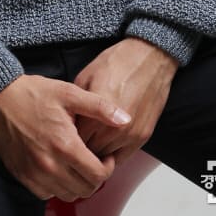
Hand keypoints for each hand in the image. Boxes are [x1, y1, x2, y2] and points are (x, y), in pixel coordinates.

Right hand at [0, 73, 131, 201]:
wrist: (0, 99)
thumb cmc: (33, 94)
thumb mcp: (70, 93)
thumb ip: (100, 107)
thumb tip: (125, 118)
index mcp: (65, 145)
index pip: (98, 175)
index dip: (108, 167)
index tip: (105, 156)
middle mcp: (50, 165)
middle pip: (85, 189)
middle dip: (95, 177)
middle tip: (93, 160)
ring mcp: (34, 174)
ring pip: (67, 195)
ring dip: (77, 183)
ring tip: (77, 162)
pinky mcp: (23, 177)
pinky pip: (47, 194)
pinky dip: (57, 186)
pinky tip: (58, 166)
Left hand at [73, 37, 178, 166]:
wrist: (149, 57)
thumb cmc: (117, 62)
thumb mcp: (86, 77)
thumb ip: (76, 104)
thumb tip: (68, 121)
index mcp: (95, 116)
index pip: (75, 142)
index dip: (68, 139)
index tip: (66, 135)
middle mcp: (113, 130)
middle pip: (89, 154)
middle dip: (81, 148)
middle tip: (78, 139)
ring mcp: (130, 136)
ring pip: (106, 158)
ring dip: (98, 152)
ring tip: (92, 140)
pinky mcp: (143, 137)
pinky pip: (123, 157)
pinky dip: (113, 155)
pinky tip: (107, 144)